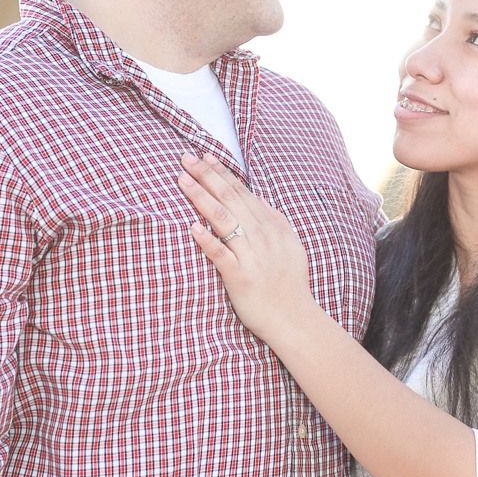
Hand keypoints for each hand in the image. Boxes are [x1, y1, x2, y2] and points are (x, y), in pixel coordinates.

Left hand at [179, 152, 313, 345]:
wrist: (295, 319)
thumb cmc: (290, 285)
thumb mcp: (290, 245)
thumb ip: (275, 220)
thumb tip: (257, 198)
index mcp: (271, 227)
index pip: (242, 193)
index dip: (222, 173)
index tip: (204, 157)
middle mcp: (262, 237)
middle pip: (230, 199)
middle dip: (207, 176)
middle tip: (185, 159)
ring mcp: (251, 256)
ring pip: (224, 220)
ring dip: (202, 198)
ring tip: (183, 181)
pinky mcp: (240, 277)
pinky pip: (221, 255)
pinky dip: (207, 240)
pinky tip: (192, 227)